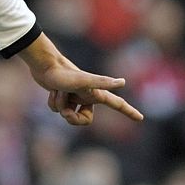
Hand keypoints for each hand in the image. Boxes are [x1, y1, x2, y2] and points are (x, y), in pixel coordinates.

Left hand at [17, 34, 141, 126]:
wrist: (44, 64)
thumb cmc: (65, 74)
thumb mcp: (84, 81)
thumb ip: (103, 82)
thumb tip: (123, 82)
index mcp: (96, 94)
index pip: (117, 104)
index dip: (129, 111)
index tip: (140, 118)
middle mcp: (87, 95)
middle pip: (85, 120)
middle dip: (73, 119)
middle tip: (66, 111)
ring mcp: (75, 96)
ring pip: (68, 115)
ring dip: (61, 105)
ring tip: (58, 92)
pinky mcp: (63, 95)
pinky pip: (58, 109)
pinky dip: (53, 102)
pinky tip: (52, 91)